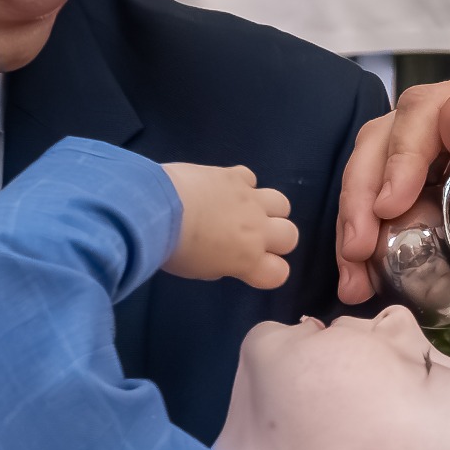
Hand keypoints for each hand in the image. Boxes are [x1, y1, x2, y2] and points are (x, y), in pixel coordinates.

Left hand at [163, 163, 298, 288]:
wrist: (158, 209)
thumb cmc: (174, 249)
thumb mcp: (200, 270)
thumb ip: (222, 265)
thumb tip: (226, 257)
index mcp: (249, 259)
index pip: (280, 273)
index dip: (269, 271)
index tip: (253, 268)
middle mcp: (257, 230)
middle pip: (291, 235)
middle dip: (277, 239)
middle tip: (252, 238)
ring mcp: (249, 200)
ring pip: (282, 203)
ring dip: (269, 209)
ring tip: (246, 211)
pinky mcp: (234, 176)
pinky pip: (251, 179)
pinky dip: (242, 185)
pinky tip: (224, 189)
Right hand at [336, 82, 449, 397]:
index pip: (426, 111)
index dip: (400, 153)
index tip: (389, 205)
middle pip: (386, 139)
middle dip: (362, 191)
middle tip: (357, 245)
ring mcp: (434, 170)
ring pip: (371, 176)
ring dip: (352, 223)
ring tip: (353, 274)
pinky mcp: (419, 209)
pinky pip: (377, 217)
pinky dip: (361, 248)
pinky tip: (358, 280)